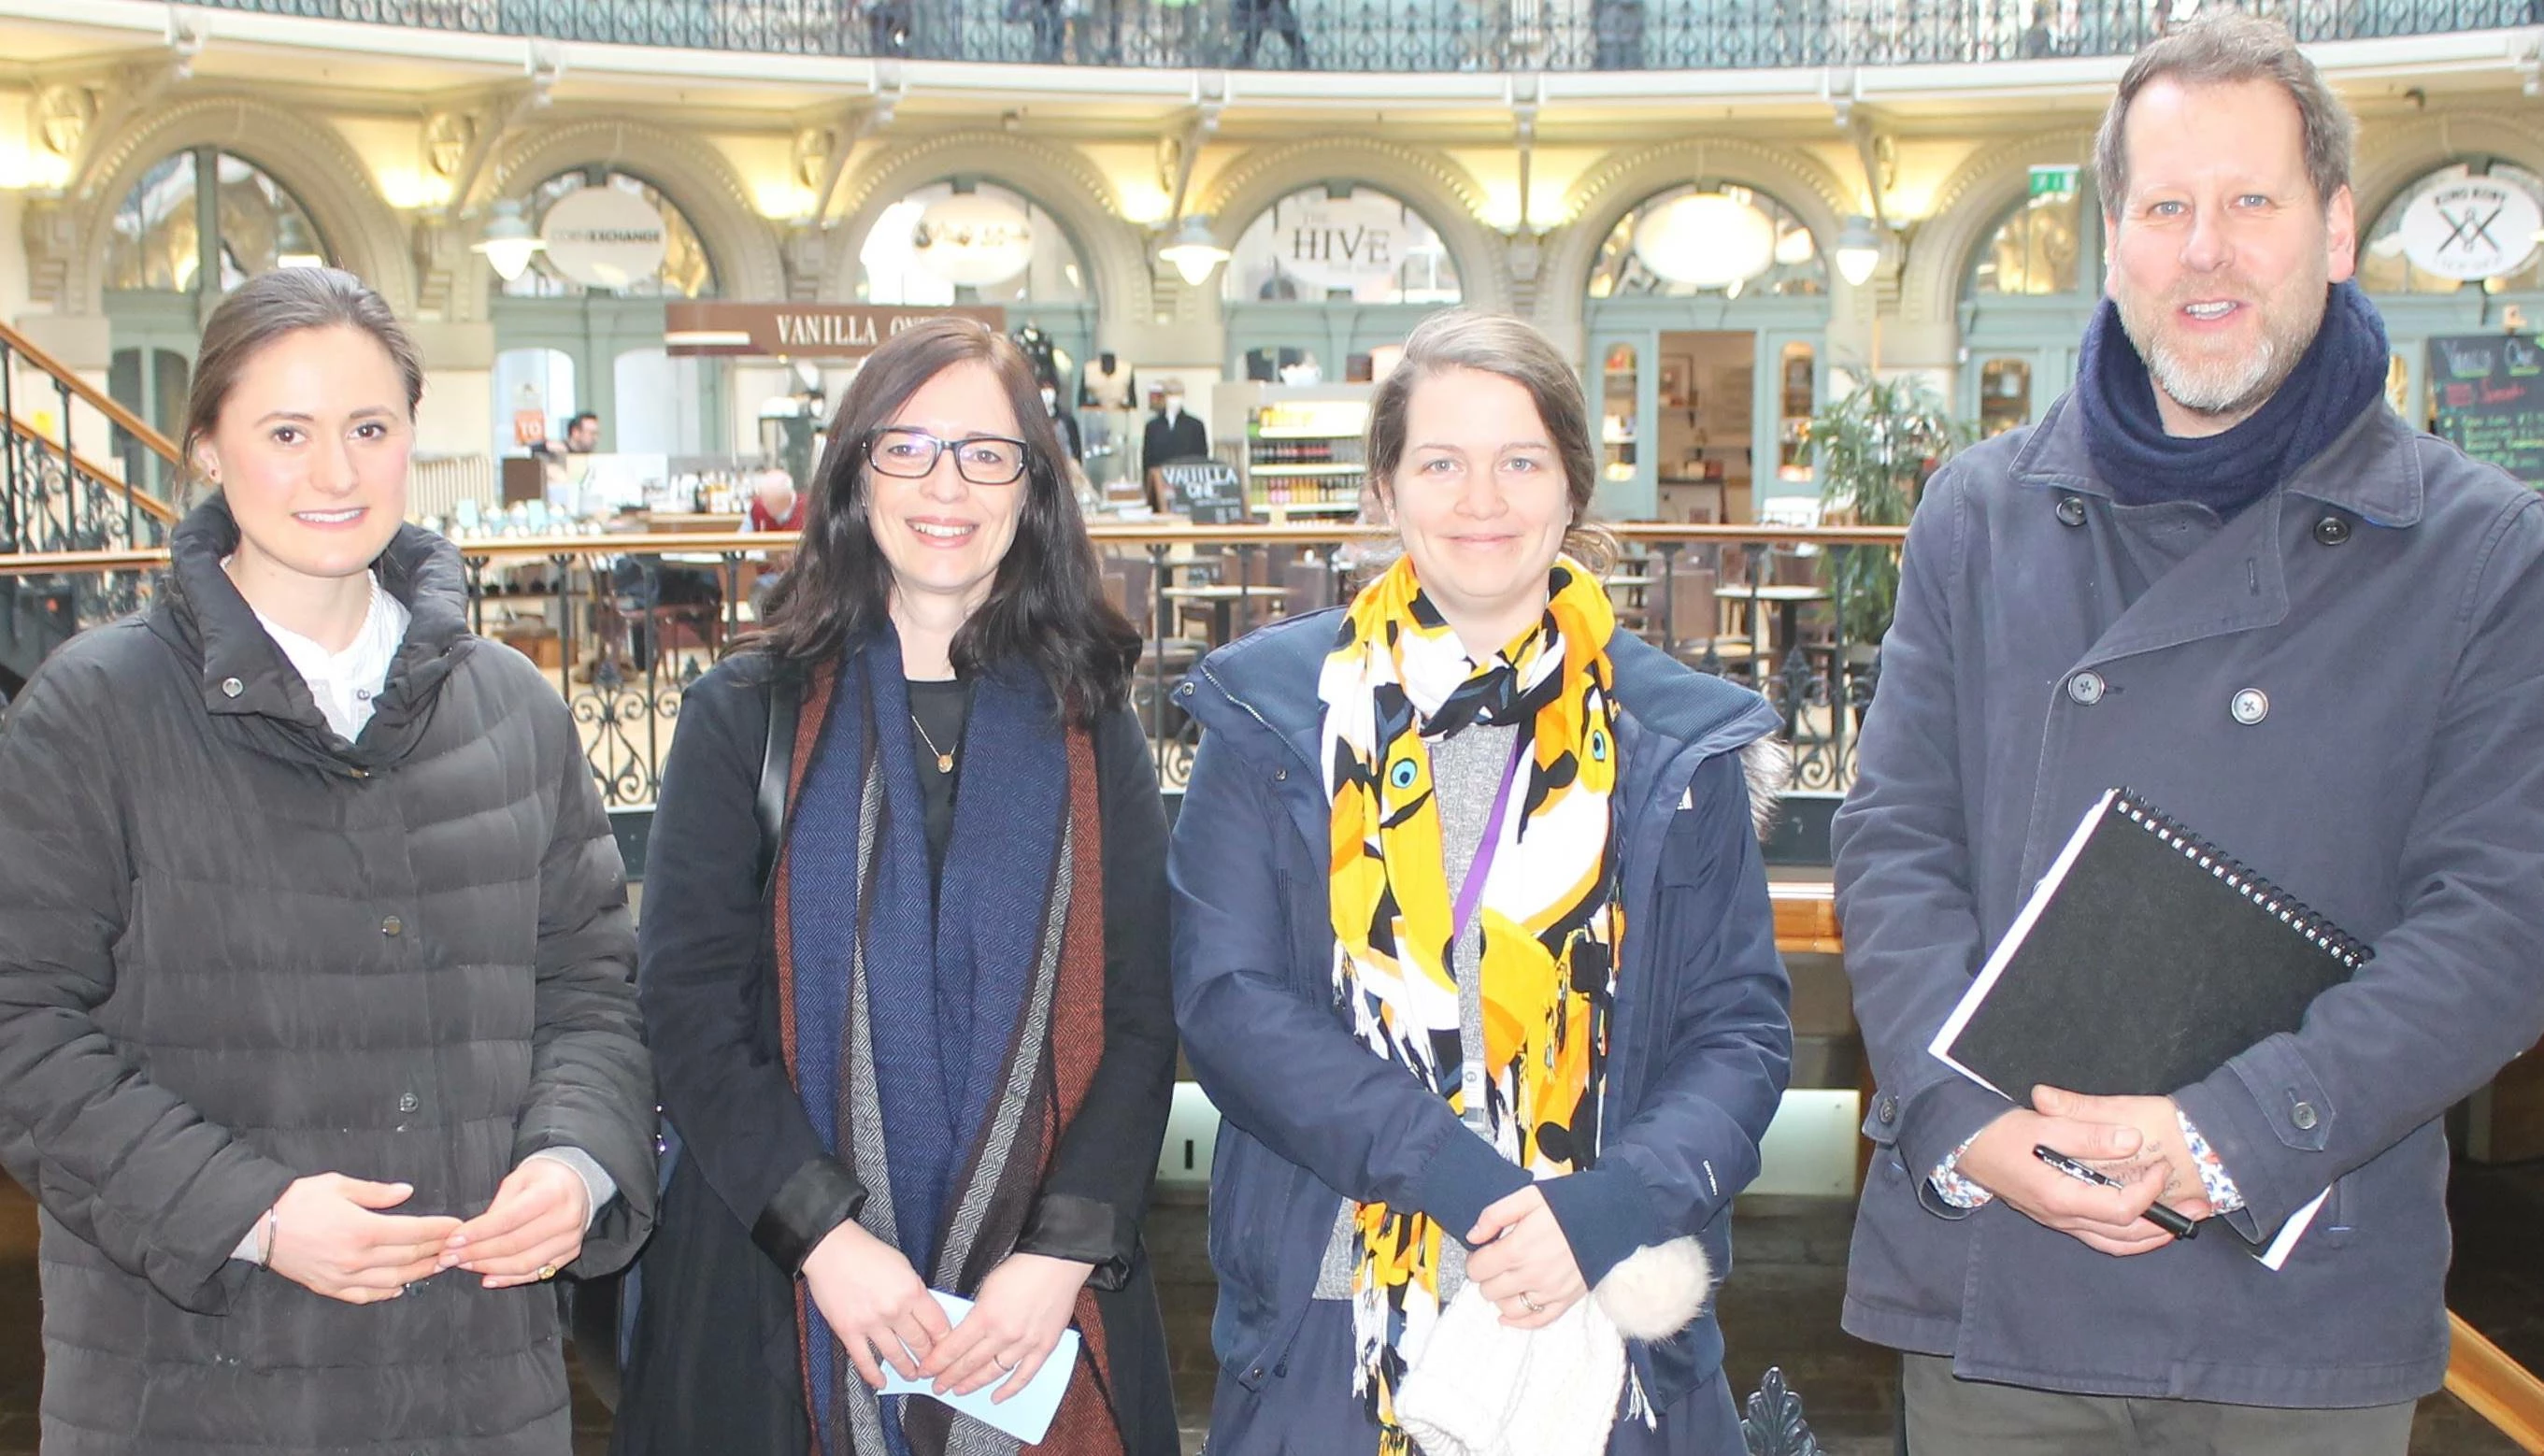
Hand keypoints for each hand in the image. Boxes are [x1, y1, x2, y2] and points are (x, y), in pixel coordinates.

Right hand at [264, 1174, 463, 1304]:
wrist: (258, 1225)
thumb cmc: (298, 1200)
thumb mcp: (339, 1185)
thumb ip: (376, 1193)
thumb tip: (406, 1192)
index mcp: (363, 1229)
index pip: (415, 1232)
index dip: (440, 1230)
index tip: (458, 1226)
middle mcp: (357, 1258)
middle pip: (410, 1257)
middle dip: (437, 1251)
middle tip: (456, 1247)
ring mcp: (343, 1277)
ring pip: (394, 1280)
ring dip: (420, 1273)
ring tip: (438, 1265)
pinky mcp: (329, 1288)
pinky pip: (366, 1295)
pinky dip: (387, 1292)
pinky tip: (401, 1287)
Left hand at [439, 1157, 591, 1288]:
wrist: (577, 1183)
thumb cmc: (542, 1179)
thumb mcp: (518, 1179)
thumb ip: (497, 1207)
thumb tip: (471, 1235)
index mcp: (552, 1193)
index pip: (509, 1219)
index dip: (478, 1232)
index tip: (453, 1240)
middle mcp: (565, 1218)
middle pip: (514, 1244)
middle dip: (477, 1253)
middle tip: (450, 1256)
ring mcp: (570, 1239)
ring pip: (524, 1264)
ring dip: (489, 1268)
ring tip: (465, 1264)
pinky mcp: (570, 1253)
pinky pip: (537, 1274)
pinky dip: (510, 1279)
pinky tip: (488, 1278)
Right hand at [800, 1221, 950, 1388]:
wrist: (831, 1250)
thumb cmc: (867, 1253)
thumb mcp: (903, 1266)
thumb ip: (915, 1291)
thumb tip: (926, 1314)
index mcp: (912, 1291)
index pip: (937, 1325)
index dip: (944, 1340)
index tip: (947, 1349)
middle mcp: (894, 1310)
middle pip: (919, 1343)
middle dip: (928, 1358)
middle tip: (932, 1367)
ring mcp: (871, 1324)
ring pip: (896, 1356)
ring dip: (907, 1369)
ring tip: (913, 1375)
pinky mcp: (849, 1331)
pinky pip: (864, 1360)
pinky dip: (874, 1375)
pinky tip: (881, 1382)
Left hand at [920, 1253, 1093, 1401]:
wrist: (1057, 1263)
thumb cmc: (1023, 1269)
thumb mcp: (987, 1286)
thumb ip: (976, 1313)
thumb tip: (965, 1333)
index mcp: (986, 1316)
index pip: (954, 1348)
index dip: (937, 1362)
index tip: (926, 1370)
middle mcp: (1004, 1334)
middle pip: (970, 1363)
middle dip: (949, 1377)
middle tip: (938, 1385)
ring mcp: (1025, 1343)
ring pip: (993, 1372)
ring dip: (973, 1384)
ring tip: (958, 1390)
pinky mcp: (1044, 1347)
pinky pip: (1025, 1375)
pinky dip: (1010, 1389)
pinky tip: (996, 1397)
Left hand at [1465, 1186, 1586, 1328]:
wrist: (1610, 1217)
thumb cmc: (1571, 1204)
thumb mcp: (1529, 1196)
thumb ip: (1495, 1215)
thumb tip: (1473, 1235)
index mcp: (1518, 1249)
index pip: (1478, 1269)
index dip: (1475, 1260)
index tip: (1482, 1252)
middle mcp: (1532, 1275)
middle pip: (1489, 1291)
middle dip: (1486, 1277)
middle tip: (1495, 1263)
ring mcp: (1549, 1291)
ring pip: (1508, 1308)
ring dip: (1502, 1296)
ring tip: (1507, 1280)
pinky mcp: (1566, 1300)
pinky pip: (1537, 1320)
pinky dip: (1520, 1321)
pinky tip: (1508, 1315)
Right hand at [1954, 1096, 2203, 1256]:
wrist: (1964, 1148)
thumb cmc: (2000, 1134)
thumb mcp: (2044, 1124)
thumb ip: (2089, 1134)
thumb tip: (2131, 1140)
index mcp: (2061, 1197)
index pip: (2121, 1208)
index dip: (2149, 1191)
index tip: (2161, 1165)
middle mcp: (2062, 1218)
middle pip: (2125, 1236)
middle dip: (2165, 1224)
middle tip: (2197, 1210)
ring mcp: (2058, 1222)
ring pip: (2113, 1244)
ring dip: (2150, 1237)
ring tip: (2180, 1222)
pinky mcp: (2056, 1218)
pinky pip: (2100, 1238)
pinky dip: (2128, 1236)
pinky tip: (2143, 1222)